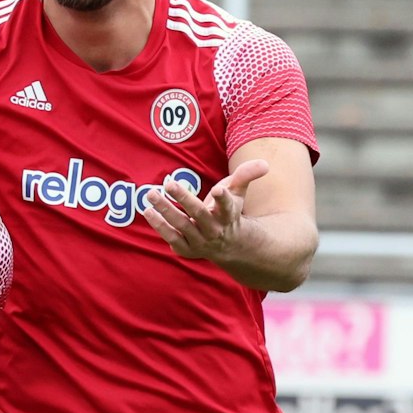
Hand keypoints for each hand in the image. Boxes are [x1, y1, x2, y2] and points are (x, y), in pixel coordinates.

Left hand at [141, 159, 267, 262]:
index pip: (228, 206)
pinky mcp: (187, 249)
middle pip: (198, 213)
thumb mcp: (239, 193)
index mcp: (229, 215)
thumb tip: (264, 163)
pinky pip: (171, 237)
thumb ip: (246, 175)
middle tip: (169, 183)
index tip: (218, 189)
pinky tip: (148, 211)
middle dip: (184, 198)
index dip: (223, 198)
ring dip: (165, 209)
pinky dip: (159, 225)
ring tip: (151, 194)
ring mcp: (200, 241)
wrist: (228, 246)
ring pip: (181, 225)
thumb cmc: (229, 212)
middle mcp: (215, 229)